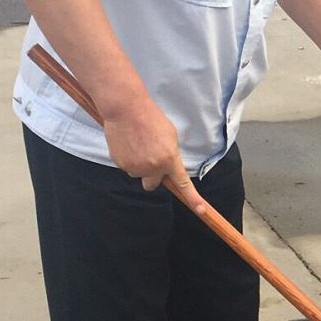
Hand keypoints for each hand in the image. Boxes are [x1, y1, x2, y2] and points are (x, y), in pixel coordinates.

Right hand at [101, 96, 203, 210]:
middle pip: (152, 185)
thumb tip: (168, 166)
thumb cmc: (151, 119)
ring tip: (138, 144)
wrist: (127, 109)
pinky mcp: (120, 163)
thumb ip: (171, 155)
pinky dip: (128, 159)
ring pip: (138, 174)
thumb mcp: (170, 136)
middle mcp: (152, 168)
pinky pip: (127, 167)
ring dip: (139, 165)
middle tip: (151, 159)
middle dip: (153, 177)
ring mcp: (135, 167)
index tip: (200, 210)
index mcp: (169, 159)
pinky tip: (128, 143)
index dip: (192, 198)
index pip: (182, 184)